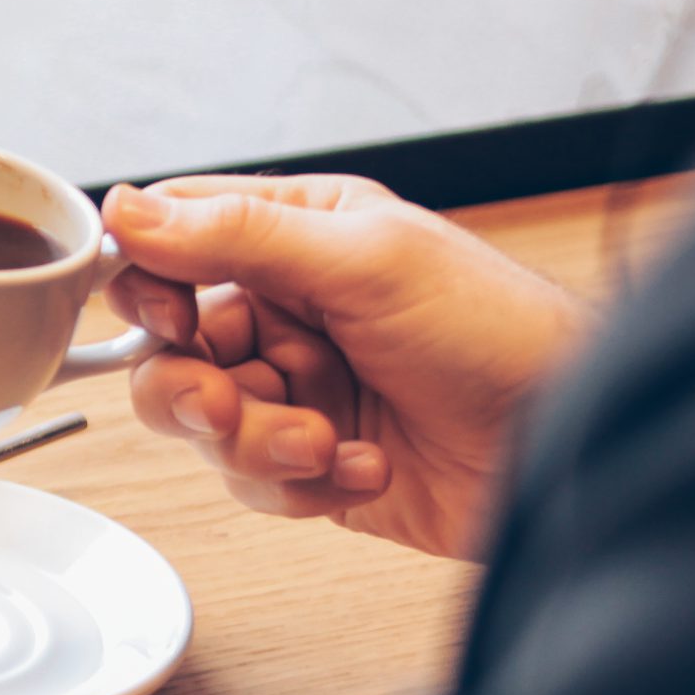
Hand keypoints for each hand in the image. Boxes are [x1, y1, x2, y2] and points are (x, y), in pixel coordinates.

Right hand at [103, 175, 590, 559]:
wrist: (568, 450)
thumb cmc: (503, 336)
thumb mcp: (367, 262)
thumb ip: (238, 235)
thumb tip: (126, 210)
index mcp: (298, 233)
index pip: (173, 239)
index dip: (149, 283)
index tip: (172, 319)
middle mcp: (287, 309)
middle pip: (166, 346)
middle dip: (192, 387)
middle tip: (226, 406)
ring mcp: (295, 388)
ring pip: (199, 423)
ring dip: (254, 442)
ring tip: (321, 445)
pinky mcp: (308, 462)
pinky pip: (249, 480)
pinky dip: (301, 484)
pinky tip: (365, 467)